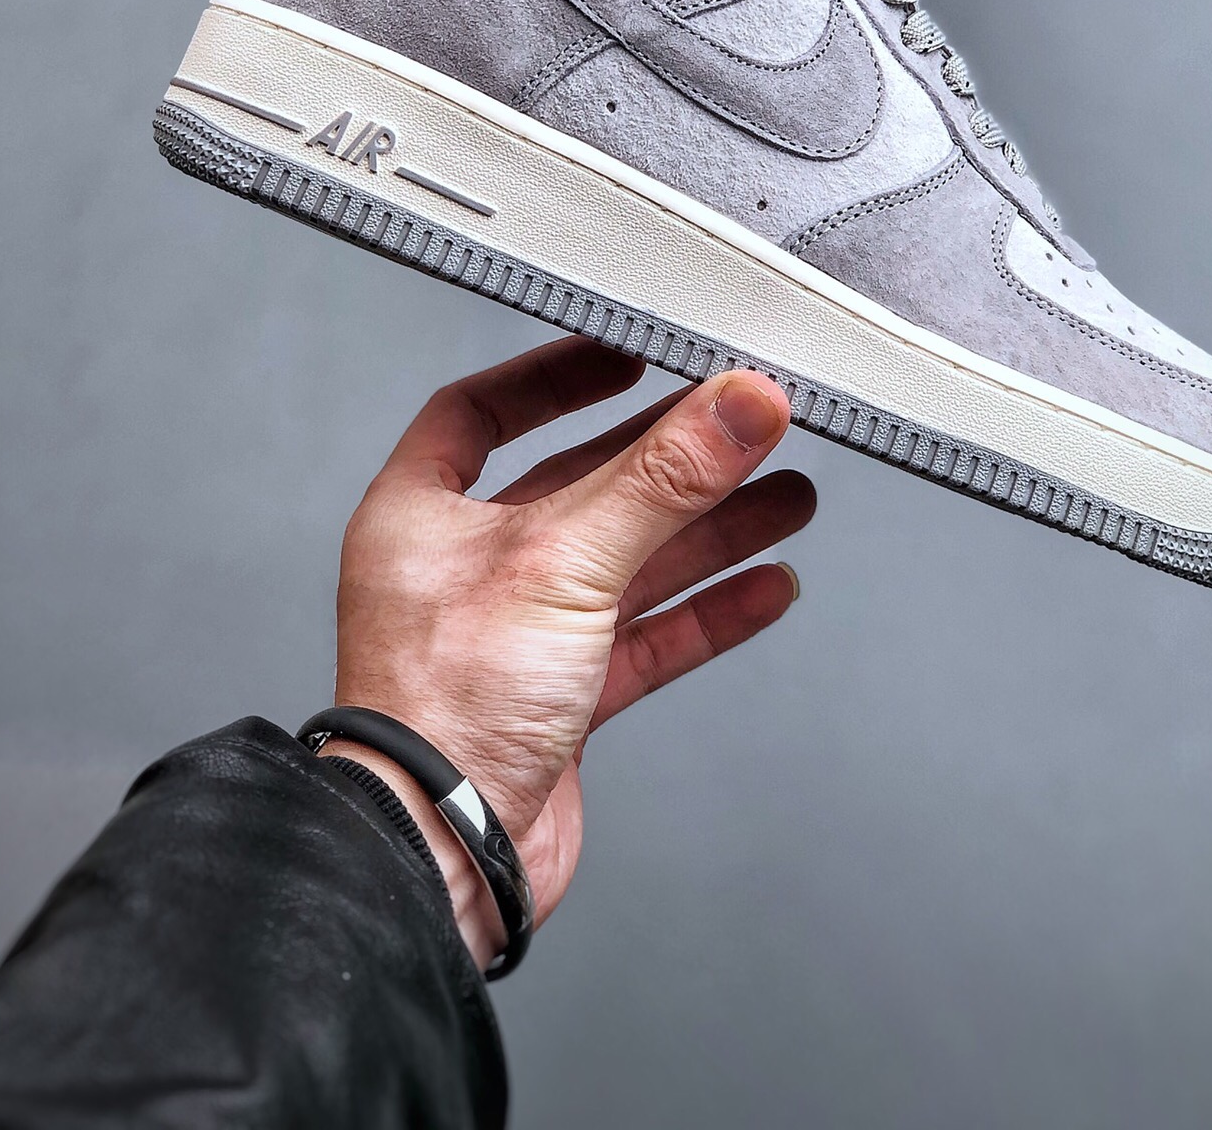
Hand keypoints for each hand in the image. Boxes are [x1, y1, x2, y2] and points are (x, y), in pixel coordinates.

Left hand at [320, 338, 813, 967]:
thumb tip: (739, 404)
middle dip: (671, 460)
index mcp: (423, 514)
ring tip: (788, 497)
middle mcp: (466, 568)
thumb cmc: (444, 710)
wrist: (440, 859)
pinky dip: (707, 610)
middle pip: (582, 485)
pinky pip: (648, 637)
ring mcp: (516, 635)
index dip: (554, 376)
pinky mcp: (562, 700)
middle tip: (745, 425)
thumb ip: (663, 478)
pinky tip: (767, 586)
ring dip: (709, 530)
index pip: (481, 412)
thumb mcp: (565, 559)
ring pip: (628, 562)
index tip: (627, 351)